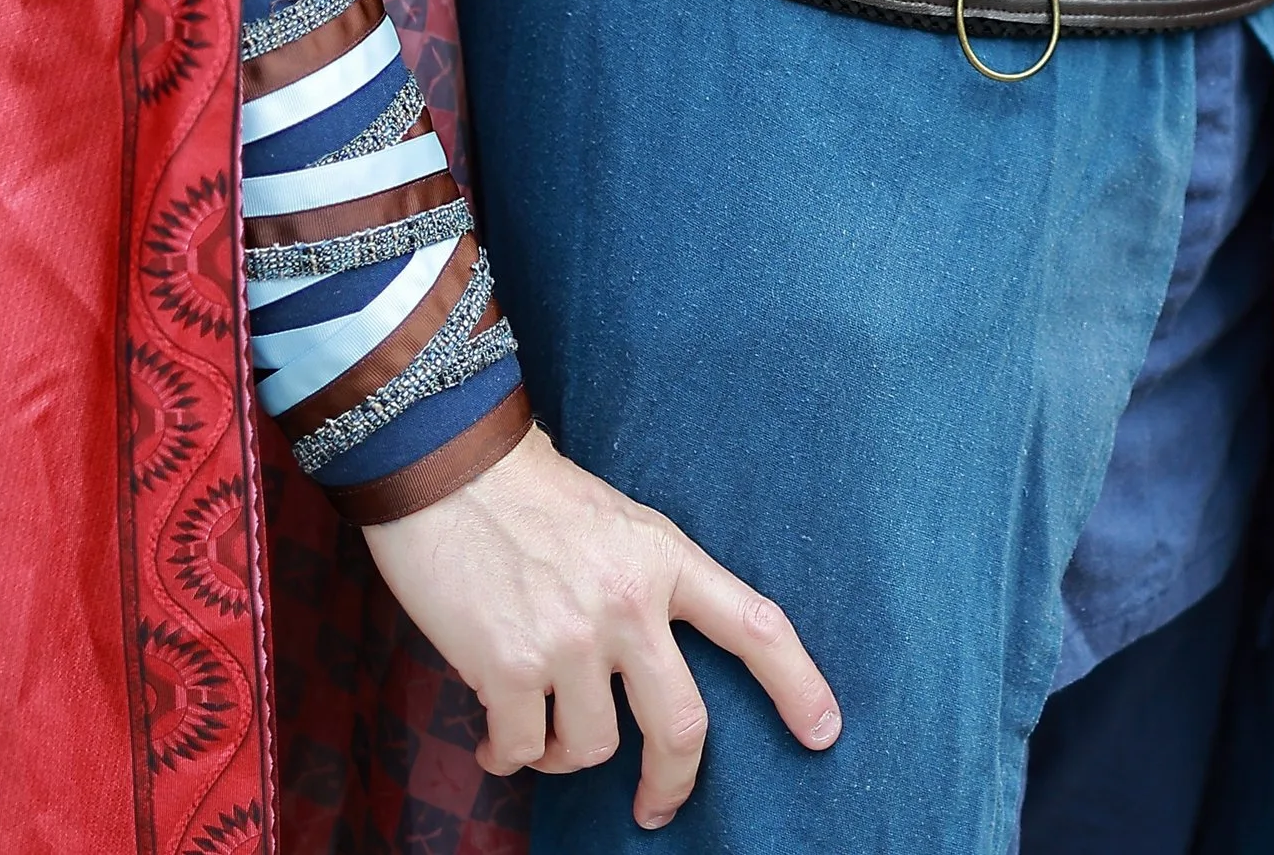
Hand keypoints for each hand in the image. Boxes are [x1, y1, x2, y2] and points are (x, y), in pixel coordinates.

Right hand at [362, 424, 841, 826]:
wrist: (448, 466)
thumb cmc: (532, 494)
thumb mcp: (619, 523)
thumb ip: (648, 587)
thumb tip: (652, 671)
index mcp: (664, 559)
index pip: (754, 626)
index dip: (797, 684)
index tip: (825, 732)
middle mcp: (628, 604)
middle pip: (683, 725)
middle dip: (674, 782)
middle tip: (658, 807)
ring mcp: (570, 639)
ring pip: (591, 748)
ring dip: (560, 752)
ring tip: (535, 722)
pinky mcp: (507, 667)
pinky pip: (522, 750)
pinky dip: (506, 754)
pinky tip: (493, 736)